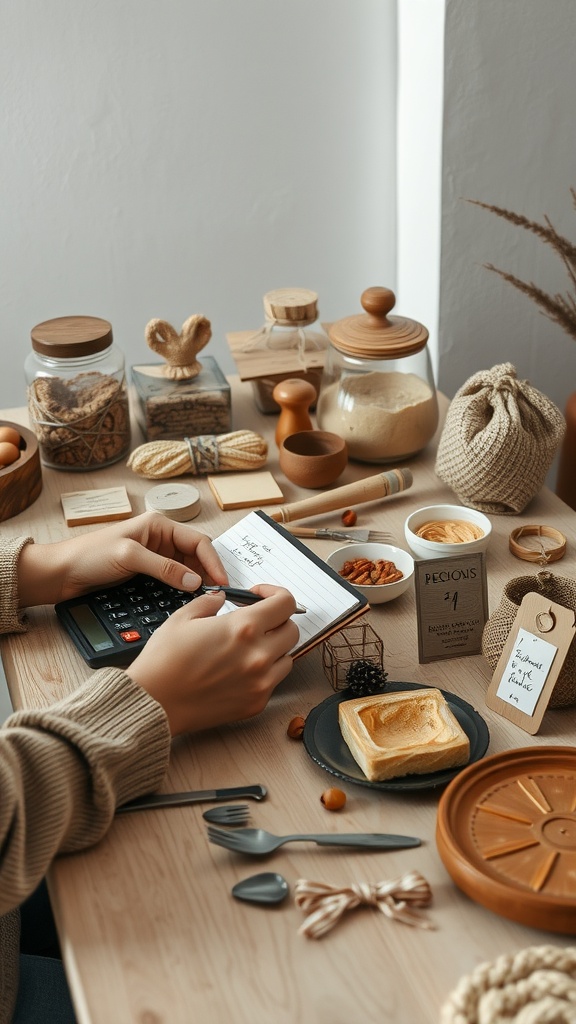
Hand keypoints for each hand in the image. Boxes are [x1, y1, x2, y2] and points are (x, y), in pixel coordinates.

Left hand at [17, 512, 227, 607]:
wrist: (61, 573)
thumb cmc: (89, 556)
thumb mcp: (130, 558)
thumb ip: (164, 568)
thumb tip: (195, 581)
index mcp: (159, 525)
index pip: (198, 541)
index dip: (213, 562)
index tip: (222, 582)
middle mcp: (160, 539)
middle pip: (196, 555)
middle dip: (208, 573)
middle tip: (218, 595)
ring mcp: (154, 557)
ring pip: (187, 569)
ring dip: (196, 583)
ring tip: (205, 600)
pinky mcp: (147, 573)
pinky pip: (173, 580)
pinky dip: (182, 589)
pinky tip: (186, 600)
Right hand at [128, 585, 299, 734]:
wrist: (155, 703)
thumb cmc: (164, 662)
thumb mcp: (183, 618)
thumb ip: (210, 602)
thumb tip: (222, 598)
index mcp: (244, 628)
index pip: (286, 603)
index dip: (276, 594)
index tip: (262, 596)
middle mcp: (259, 655)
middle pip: (292, 629)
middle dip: (277, 621)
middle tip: (257, 622)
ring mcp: (261, 682)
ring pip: (288, 657)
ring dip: (275, 648)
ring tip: (250, 648)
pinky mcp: (257, 703)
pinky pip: (274, 682)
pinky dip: (265, 672)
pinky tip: (242, 669)